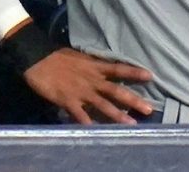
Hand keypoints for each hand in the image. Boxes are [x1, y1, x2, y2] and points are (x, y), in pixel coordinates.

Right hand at [23, 48, 153, 123]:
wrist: (37, 58)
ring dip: (118, 116)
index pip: (119, 69)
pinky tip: (97, 132)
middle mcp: (92, 80)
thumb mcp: (82, 57)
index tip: (151, 76)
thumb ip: (95, 65)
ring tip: (131, 124)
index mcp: (95, 67)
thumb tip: (106, 68)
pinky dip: (88, 124)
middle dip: (133, 100)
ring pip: (103, 105)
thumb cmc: (59, 56)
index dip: (135, 73)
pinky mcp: (68, 101)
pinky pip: (80, 115)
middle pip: (117, 91)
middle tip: (149, 109)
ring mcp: (81, 92)